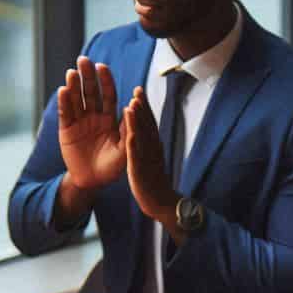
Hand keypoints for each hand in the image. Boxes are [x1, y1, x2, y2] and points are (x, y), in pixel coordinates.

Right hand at [57, 57, 126, 189]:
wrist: (92, 181)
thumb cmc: (112, 167)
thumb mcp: (124, 150)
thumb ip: (128, 130)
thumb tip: (132, 106)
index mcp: (109, 118)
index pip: (108, 96)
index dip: (105, 81)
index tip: (102, 67)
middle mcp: (94, 116)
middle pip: (90, 92)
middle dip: (87, 76)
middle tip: (84, 59)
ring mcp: (79, 121)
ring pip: (76, 99)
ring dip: (73, 85)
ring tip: (72, 72)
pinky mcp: (66, 129)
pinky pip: (65, 113)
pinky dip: (64, 102)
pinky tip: (63, 90)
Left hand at [123, 86, 179, 226]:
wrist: (161, 202)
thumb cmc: (154, 180)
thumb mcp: (152, 157)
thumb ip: (149, 143)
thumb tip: (144, 131)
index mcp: (154, 145)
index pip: (149, 122)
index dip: (144, 106)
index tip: (138, 91)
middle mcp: (153, 149)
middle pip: (148, 125)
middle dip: (142, 108)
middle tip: (137, 91)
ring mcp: (148, 159)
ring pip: (143, 137)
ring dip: (138, 121)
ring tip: (132, 104)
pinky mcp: (142, 170)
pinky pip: (137, 156)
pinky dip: (134, 144)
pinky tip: (130, 134)